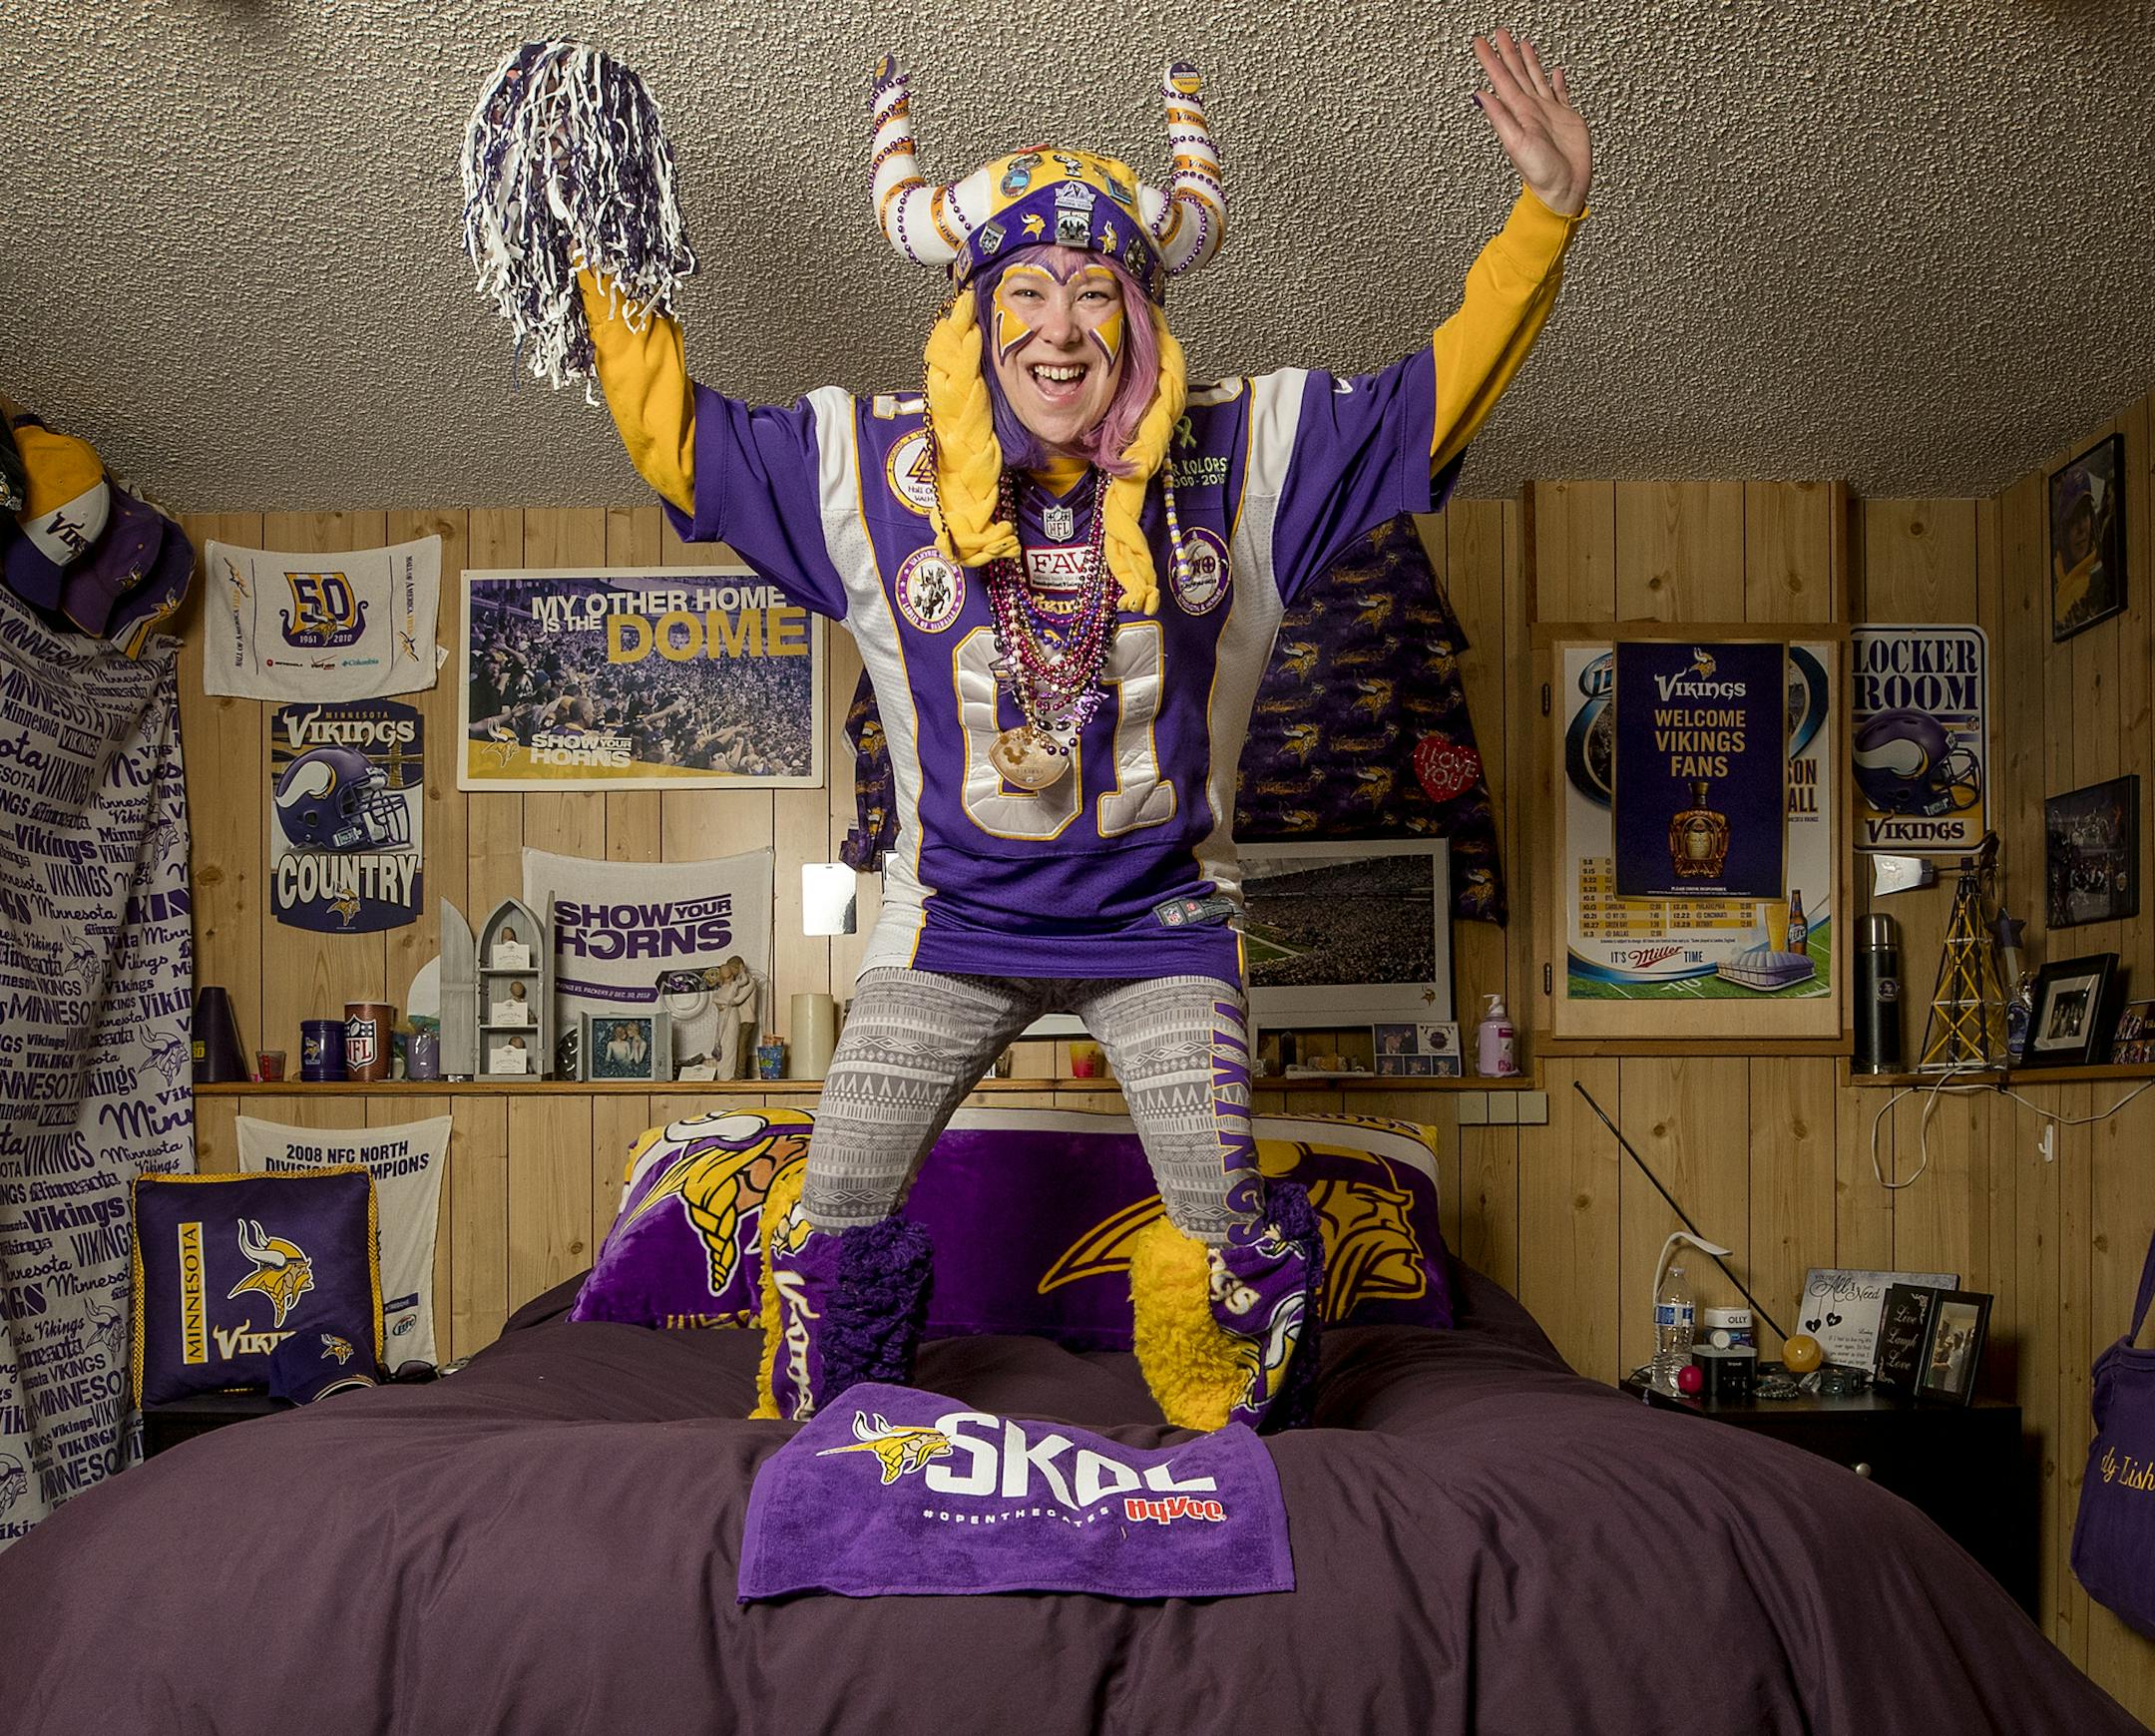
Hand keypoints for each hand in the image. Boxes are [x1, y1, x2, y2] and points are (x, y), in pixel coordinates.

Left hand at [1471, 29, 1590, 216]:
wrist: (1565, 189)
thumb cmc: (1541, 173)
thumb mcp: (1516, 143)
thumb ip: (1500, 117)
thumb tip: (1481, 95)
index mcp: (1520, 112)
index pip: (1501, 79)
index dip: (1491, 60)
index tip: (1480, 42)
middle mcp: (1532, 109)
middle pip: (1518, 74)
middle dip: (1508, 53)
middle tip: (1500, 33)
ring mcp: (1549, 113)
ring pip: (1537, 79)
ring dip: (1529, 62)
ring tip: (1522, 43)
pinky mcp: (1567, 119)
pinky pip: (1561, 94)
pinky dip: (1557, 81)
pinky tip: (1554, 71)